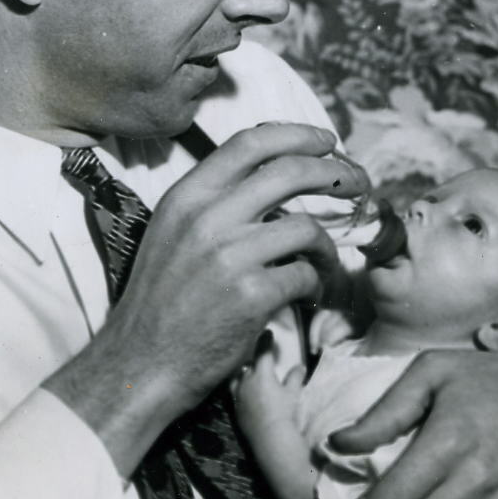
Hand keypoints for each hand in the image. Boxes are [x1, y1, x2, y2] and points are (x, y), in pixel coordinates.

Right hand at [49, 123, 367, 472]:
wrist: (140, 362)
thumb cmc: (161, 301)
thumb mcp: (172, 234)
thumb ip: (214, 204)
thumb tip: (272, 181)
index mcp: (187, 196)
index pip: (251, 143)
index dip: (297, 136)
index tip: (326, 141)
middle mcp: (207, 217)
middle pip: (290, 171)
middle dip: (335, 172)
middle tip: (357, 183)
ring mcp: (230, 256)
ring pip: (306, 227)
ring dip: (327, 245)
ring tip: (326, 263)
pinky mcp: (251, 295)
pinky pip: (305, 275)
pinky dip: (316, 285)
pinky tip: (309, 296)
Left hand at [234, 349, 305, 443]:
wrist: (269, 437)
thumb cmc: (284, 412)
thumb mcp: (293, 393)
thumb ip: (294, 378)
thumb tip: (300, 367)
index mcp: (261, 373)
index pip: (263, 351)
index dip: (266, 340)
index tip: (268, 332)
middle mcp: (246, 380)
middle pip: (249, 364)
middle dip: (255, 361)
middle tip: (261, 359)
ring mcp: (238, 394)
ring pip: (238, 378)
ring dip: (244, 374)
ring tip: (250, 375)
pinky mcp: (235, 408)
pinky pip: (235, 393)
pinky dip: (240, 389)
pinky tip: (245, 393)